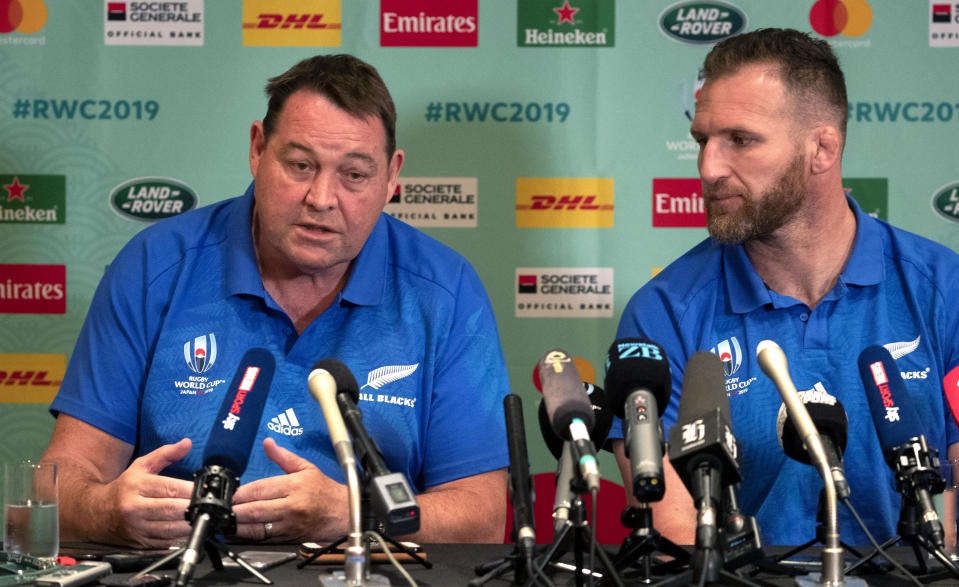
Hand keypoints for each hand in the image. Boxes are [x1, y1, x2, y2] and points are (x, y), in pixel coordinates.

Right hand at [102, 438, 194, 547]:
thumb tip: (187, 443)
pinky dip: (181, 537)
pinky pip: (166, 543)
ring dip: (190, 524)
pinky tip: (191, 529)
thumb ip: (165, 454)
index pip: (169, 488)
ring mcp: (137, 528)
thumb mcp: (140, 466)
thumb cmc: (123, 488)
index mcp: (136, 486)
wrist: (95, 514)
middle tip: (207, 504)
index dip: (190, 490)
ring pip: (170, 529)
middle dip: (193, 507)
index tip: (204, 489)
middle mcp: (135, 508)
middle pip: (171, 509)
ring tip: (202, 516)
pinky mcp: (141, 543)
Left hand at [231, 438, 347, 542]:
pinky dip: (246, 537)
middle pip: (254, 509)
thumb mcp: (306, 468)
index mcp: (294, 486)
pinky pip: (262, 539)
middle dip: (233, 510)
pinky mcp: (287, 538)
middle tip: (220, 509)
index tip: (230, 494)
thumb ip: (283, 457)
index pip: (260, 489)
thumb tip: (268, 443)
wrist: (342, 514)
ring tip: (223, 521)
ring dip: (236, 525)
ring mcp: (288, 525)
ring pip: (256, 527)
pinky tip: (236, 533)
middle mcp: (290, 506)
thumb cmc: (325, 491)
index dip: (240, 493)